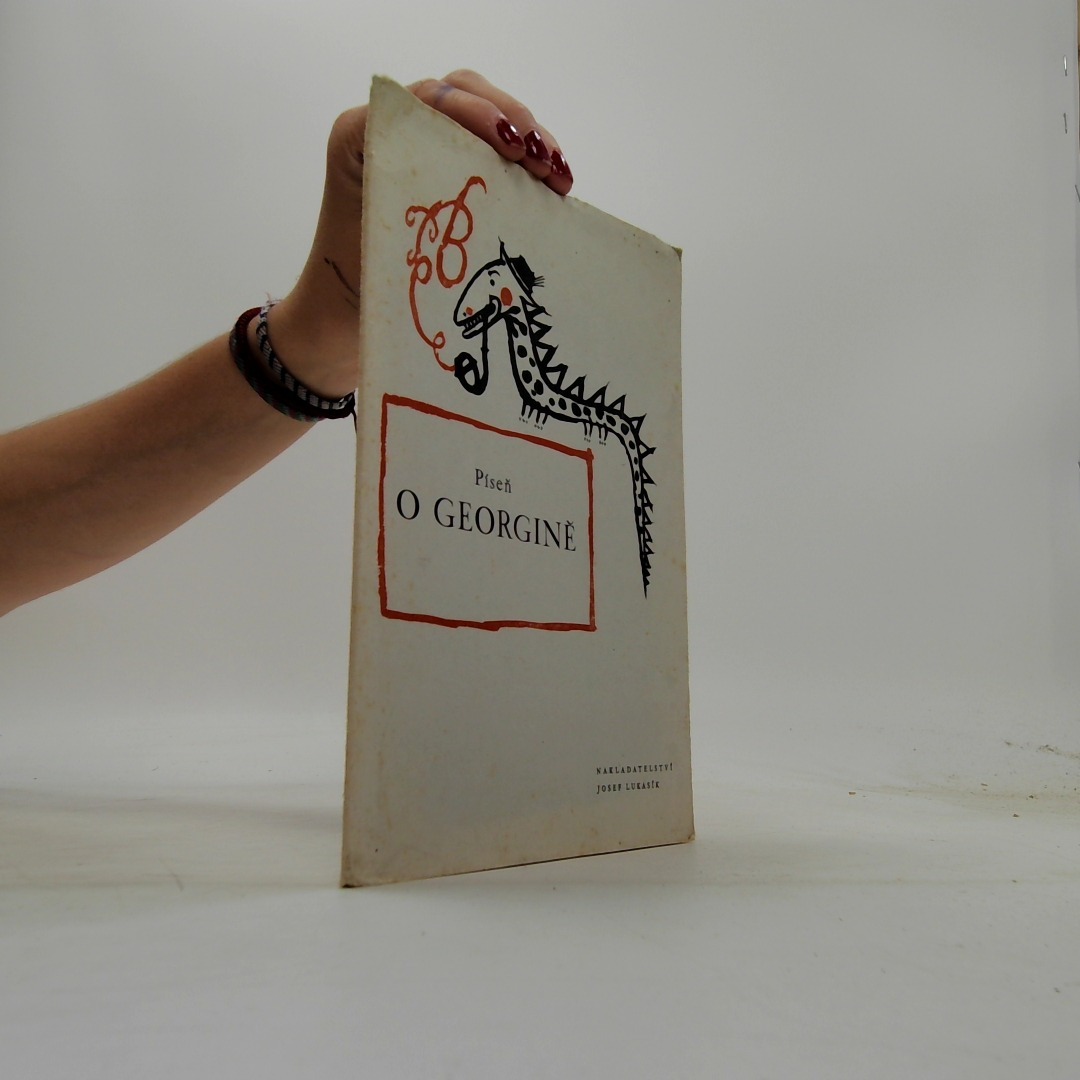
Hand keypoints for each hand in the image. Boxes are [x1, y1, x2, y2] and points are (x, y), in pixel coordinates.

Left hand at [265, 70, 571, 399]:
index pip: (426, 100)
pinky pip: (491, 149)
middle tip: (541, 159)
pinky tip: (555, 184)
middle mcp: (391, 134)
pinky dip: (527, 160)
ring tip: (557, 174)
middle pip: (461, 95)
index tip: (510, 146)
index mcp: (360, 138)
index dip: (474, 112)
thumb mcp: (379, 248)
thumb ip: (409, 213)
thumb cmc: (354, 292)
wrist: (341, 322)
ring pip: (484, 118)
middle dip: (511, 120)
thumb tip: (466, 204)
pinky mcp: (448, 171)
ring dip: (529, 139)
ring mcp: (424, 150)